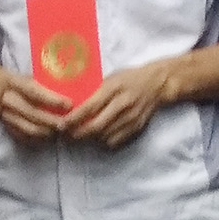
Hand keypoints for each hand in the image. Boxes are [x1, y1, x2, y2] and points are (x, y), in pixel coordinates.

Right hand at [0, 69, 74, 142]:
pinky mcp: (5, 127)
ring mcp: (5, 116)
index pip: (35, 93)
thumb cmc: (16, 81)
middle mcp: (9, 100)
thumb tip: (71, 88)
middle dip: (52, 121)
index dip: (52, 100)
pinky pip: (23, 137)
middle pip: (32, 114)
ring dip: (47, 132)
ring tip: (61, 132)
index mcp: (15, 83)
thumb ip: (43, 84)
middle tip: (68, 124)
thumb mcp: (26, 76)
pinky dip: (37, 139)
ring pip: (28, 129)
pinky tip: (48, 137)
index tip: (69, 104)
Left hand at [56, 61, 176, 148]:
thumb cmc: (129, 78)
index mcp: (114, 88)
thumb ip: (95, 91)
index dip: (73, 118)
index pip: (89, 107)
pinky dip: (104, 141)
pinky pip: (115, 140)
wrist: (157, 84)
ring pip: (104, 136)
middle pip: (96, 126)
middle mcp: (122, 104)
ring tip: (79, 135)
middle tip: (66, 135)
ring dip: (89, 138)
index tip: (61, 124)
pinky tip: (98, 135)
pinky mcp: (136, 127)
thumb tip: (72, 103)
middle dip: (78, 133)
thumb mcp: (111, 78)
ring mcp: (131, 118)